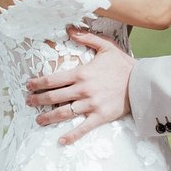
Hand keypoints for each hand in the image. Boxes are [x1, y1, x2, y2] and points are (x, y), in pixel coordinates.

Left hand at [26, 28, 133, 144]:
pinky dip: (71, 136)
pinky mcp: (100, 116)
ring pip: (63, 113)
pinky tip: (60, 141)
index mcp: (81, 73)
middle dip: (38, 99)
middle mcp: (82, 90)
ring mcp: (90, 105)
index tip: (29, 85)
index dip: (38, 83)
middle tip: (28, 102)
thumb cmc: (124, 64)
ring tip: (38, 120)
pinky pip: (82, 128)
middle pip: (54, 97)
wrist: (142, 82)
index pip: (53, 79)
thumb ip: (87, 37)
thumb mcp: (106, 46)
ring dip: (48, 117)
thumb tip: (70, 29)